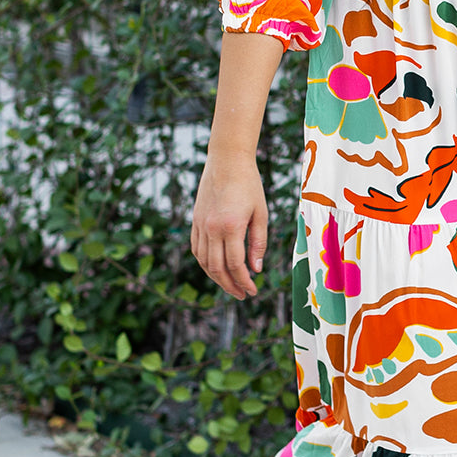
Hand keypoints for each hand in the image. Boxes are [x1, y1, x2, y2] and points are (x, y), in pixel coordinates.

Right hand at [191, 150, 267, 299]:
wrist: (227, 160)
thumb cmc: (249, 185)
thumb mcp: (261, 213)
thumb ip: (258, 243)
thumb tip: (256, 269)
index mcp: (231, 226)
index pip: (235, 265)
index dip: (244, 282)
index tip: (253, 291)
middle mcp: (211, 228)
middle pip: (217, 268)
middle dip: (230, 286)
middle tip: (243, 295)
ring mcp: (200, 225)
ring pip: (204, 262)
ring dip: (217, 278)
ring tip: (231, 285)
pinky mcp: (195, 221)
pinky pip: (196, 249)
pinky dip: (205, 263)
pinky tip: (216, 268)